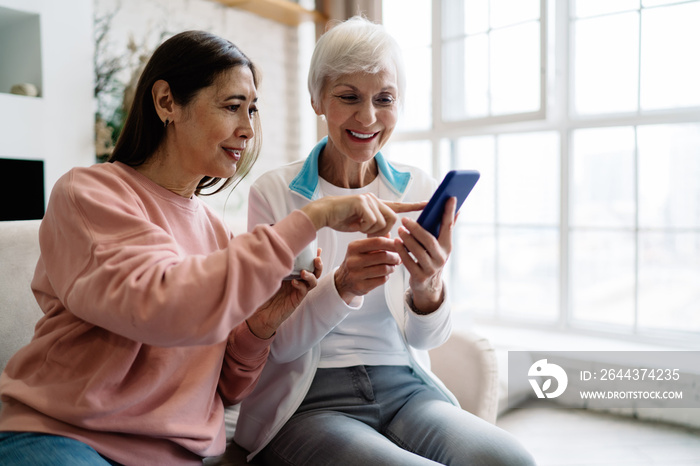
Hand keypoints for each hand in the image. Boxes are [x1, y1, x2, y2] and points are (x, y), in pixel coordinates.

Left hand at [246, 251, 321, 338]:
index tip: (317, 248)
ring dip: (311, 275)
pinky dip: (301, 285)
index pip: (306, 263)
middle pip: (314, 272)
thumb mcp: (267, 275)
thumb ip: (273, 265)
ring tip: (304, 272)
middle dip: (318, 265)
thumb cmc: (262, 293)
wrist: (259, 314)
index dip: (313, 256)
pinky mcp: (296, 300)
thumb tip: (272, 248)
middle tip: (317, 259)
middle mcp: (297, 281)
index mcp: (292, 273)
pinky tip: (294, 282)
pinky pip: (303, 291)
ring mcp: (298, 290)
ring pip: (313, 282)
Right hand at [301, 194, 425, 236]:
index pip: (399, 205)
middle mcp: (375, 199)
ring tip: (358, 226)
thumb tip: (388, 234)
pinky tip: (354, 223)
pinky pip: (372, 221)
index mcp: (377, 204)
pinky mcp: (362, 202)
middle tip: (366, 231)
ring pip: (383, 221)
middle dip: (382, 230)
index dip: (415, 205)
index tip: (429, 203)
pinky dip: (363, 227)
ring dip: (372, 229)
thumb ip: (376, 226)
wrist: (324, 213)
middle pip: (393, 219)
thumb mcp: (363, 225)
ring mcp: (369, 199)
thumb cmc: (342, 219)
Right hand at [334, 236, 400, 303]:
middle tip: (398, 258)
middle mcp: (353, 260)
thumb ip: (376, 240)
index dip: (392, 243)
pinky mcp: (360, 286)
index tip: (400, 245)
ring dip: (392, 268)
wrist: (343, 280)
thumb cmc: (357, 261)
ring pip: (384, 269)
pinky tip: (385, 274)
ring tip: (392, 266)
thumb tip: (390, 234)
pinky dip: (387, 276)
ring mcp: (355, 275)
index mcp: (353, 247)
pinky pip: (382, 280)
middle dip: (395, 257)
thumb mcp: (362, 248)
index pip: (378, 242)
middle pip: (383, 256)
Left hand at [394, 197, 456, 313]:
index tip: (450, 197)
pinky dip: (401, 251)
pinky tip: (396, 242)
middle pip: (429, 240)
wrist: (427, 286)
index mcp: (447, 246)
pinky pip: (409, 262)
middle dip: (416, 229)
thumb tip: (458, 208)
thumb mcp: (440, 245)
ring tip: (399, 230)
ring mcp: (431, 268)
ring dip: (407, 239)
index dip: (449, 212)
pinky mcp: (420, 276)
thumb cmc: (431, 257)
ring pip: (418, 251)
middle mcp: (441, 257)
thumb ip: (446, 227)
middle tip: (405, 219)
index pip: (449, 226)